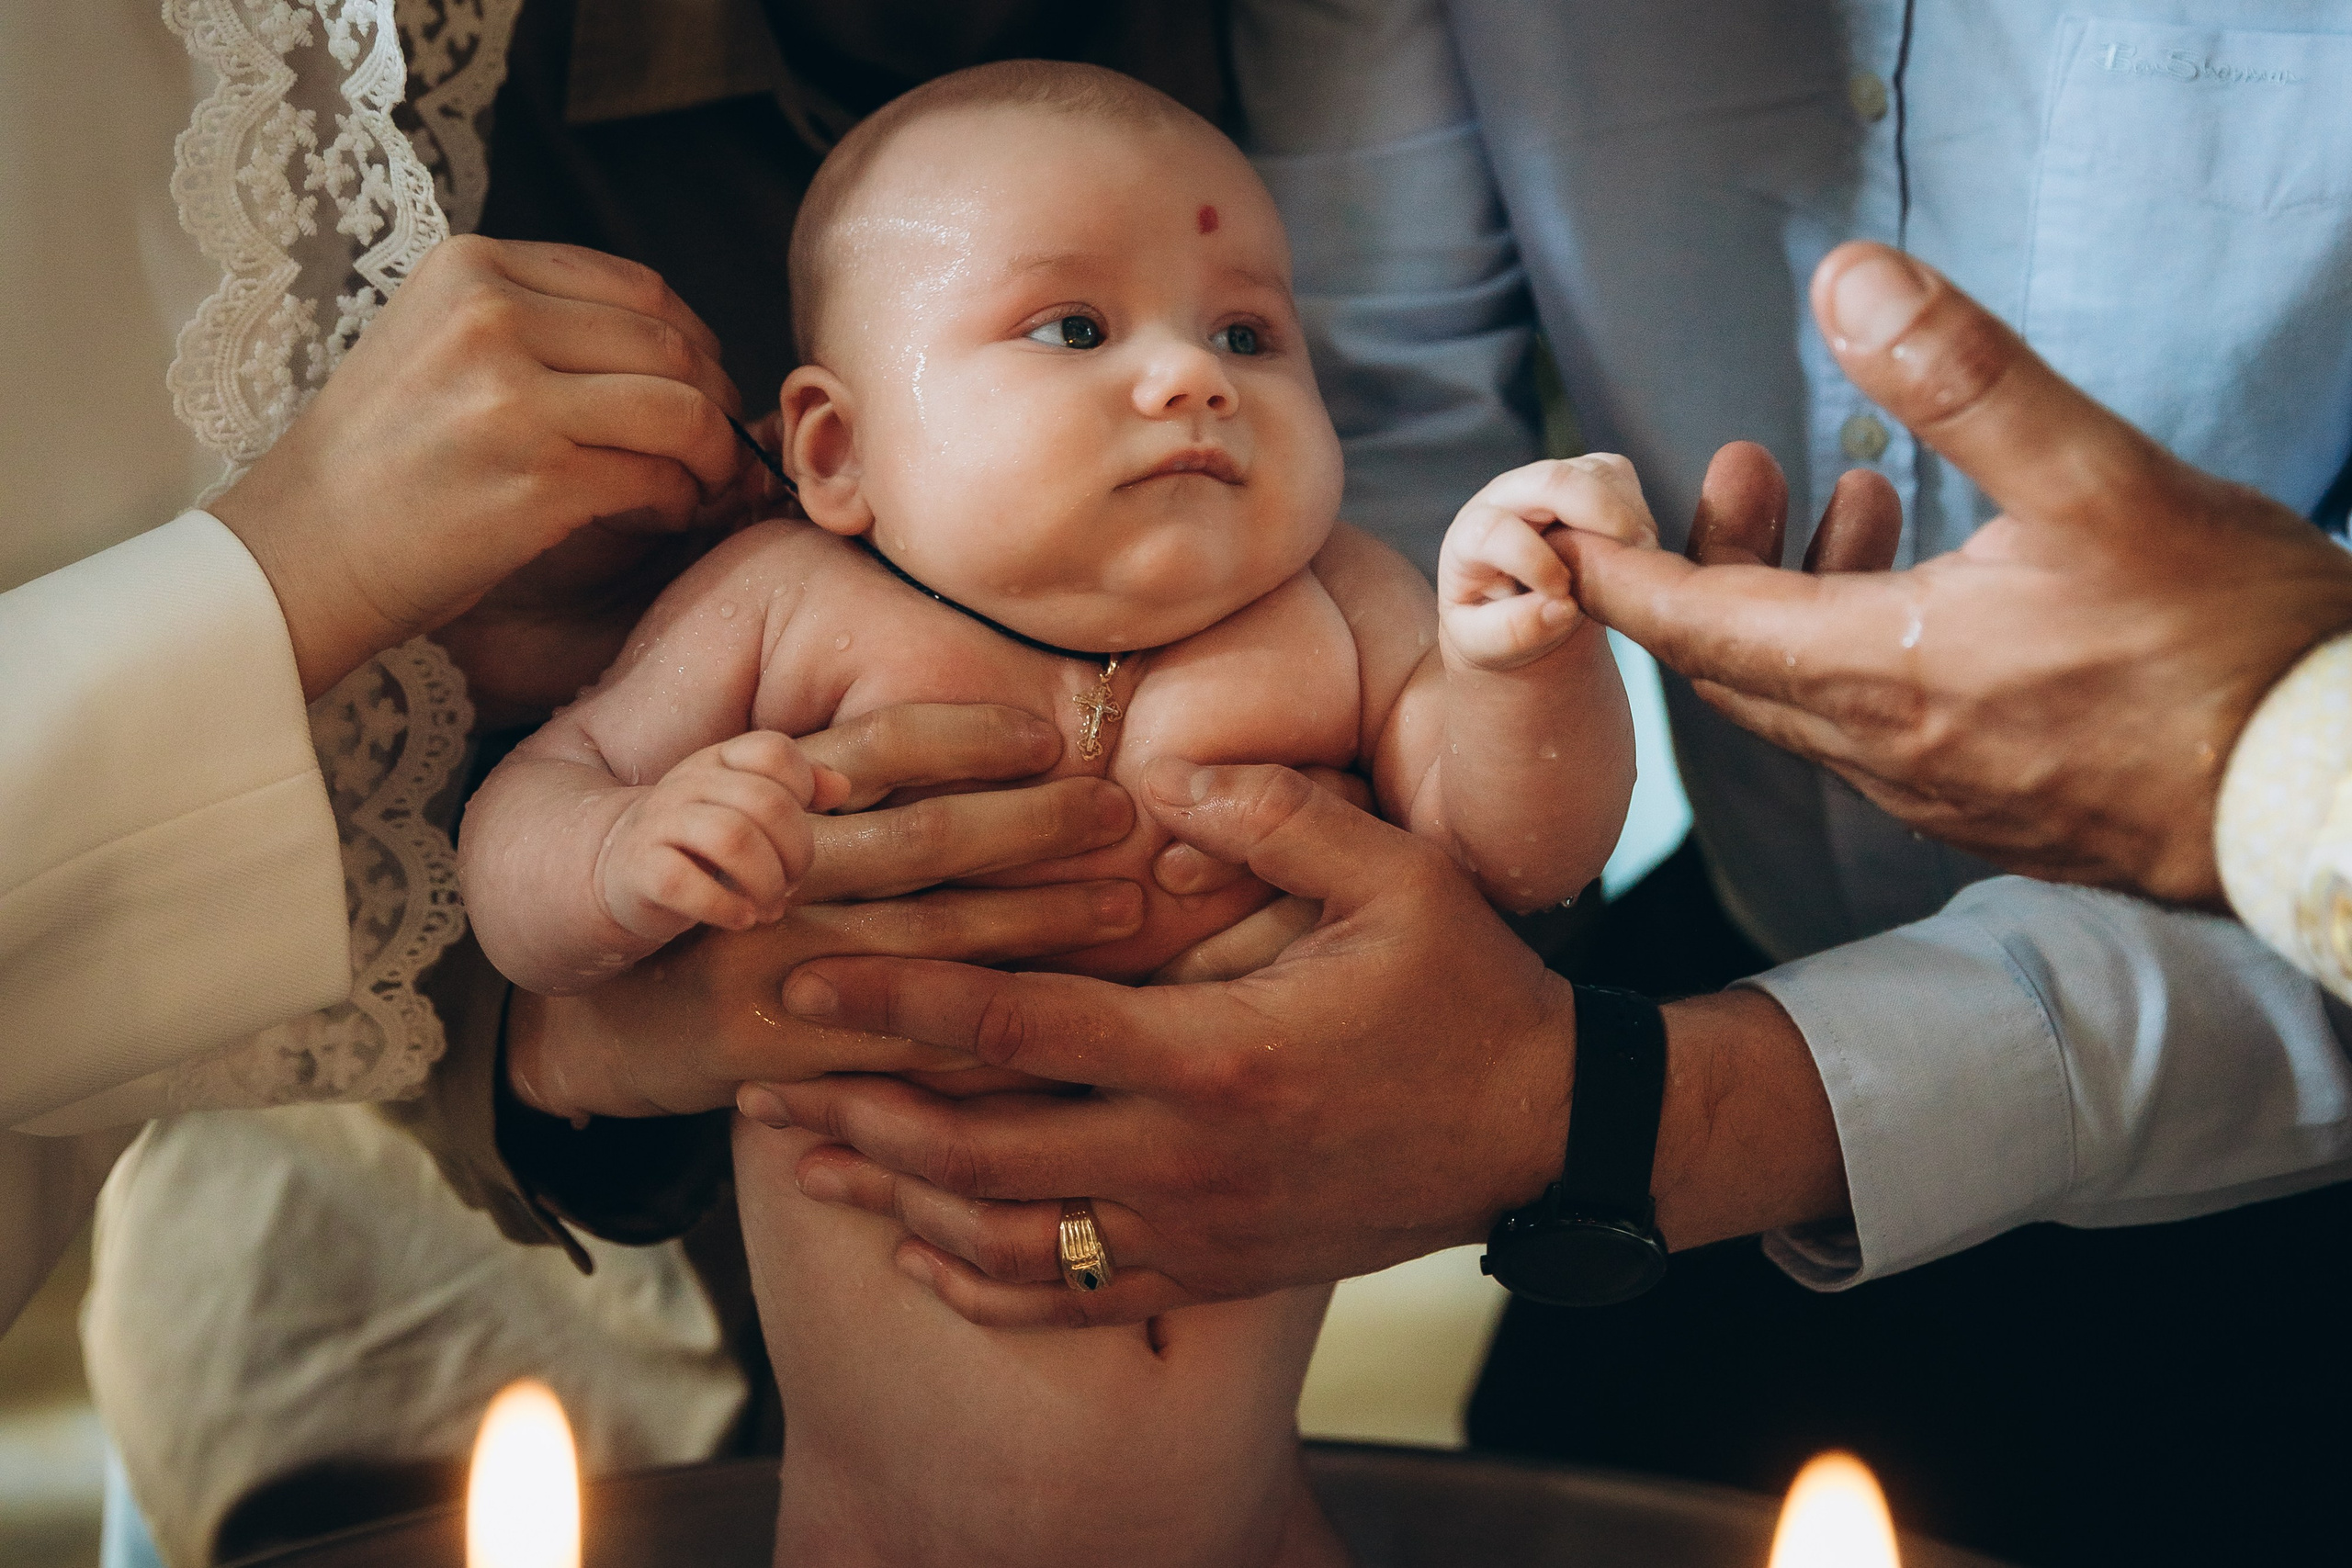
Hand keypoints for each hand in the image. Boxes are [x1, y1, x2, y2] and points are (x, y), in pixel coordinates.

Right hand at [208, 236, 746, 699]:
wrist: (302, 551)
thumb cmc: (381, 460)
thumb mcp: (438, 343)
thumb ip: (538, 322)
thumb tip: (674, 343)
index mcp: (472, 269)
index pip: (638, 287)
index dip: (694, 339)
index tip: (704, 382)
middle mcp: (492, 317)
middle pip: (670, 345)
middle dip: (716, 399)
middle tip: (721, 443)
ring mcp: (514, 398)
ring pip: (681, 409)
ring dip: (713, 453)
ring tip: (701, 481)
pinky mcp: (538, 480)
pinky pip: (659, 478)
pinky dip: (682, 499)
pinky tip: (665, 513)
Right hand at [507, 705, 1142, 1118]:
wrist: (575, 1019)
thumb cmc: (685, 908)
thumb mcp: (722, 819)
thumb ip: (819, 784)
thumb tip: (944, 741)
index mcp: (750, 801)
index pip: (872, 749)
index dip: (964, 739)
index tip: (1048, 737)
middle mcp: (763, 879)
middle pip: (919, 841)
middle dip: (1033, 829)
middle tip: (1123, 815)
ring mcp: (770, 971)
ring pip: (929, 943)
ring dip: (1037, 925)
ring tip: (1125, 906)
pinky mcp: (777, 1059)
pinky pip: (905, 1049)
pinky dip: (990, 1036)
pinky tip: (1069, 1021)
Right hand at [595, 732, 848, 942]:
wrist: (615, 872)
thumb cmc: (700, 844)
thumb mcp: (746, 808)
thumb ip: (796, 790)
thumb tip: (841, 788)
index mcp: (718, 762)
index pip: (773, 751)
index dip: (801, 789)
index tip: (795, 831)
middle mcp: (687, 784)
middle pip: (766, 802)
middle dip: (795, 852)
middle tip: (791, 884)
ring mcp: (658, 824)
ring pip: (732, 838)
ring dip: (765, 882)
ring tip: (770, 907)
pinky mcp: (638, 871)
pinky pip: (685, 884)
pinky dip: (724, 907)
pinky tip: (741, 920)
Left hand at [747, 760, 1578, 1327]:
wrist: (1547, 1132)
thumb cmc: (1469, 993)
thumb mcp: (1395, 877)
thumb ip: (1273, 814)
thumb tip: (1153, 770)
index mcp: (1216, 1053)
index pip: (1017, 1025)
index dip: (898, 998)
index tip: (804, 975)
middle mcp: (1189, 1159)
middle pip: (977, 1154)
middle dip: (857, 1117)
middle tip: (763, 1083)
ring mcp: (1201, 1231)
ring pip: (1010, 1243)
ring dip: (897, 1205)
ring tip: (813, 1162)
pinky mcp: (1221, 1273)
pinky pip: (1078, 1300)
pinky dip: (985, 1283)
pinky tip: (924, 1255)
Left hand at [1438, 456, 1658, 670]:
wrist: (1514, 611)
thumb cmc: (1492, 626)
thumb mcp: (1484, 644)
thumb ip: (1513, 632)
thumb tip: (1560, 607)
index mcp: (1469, 539)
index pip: (1494, 530)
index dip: (1533, 562)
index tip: (1562, 596)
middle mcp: (1504, 498)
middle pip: (1550, 479)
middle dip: (1599, 512)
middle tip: (1634, 554)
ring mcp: (1544, 483)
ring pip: (1593, 472)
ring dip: (1625, 515)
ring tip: (1634, 563)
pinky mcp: (1581, 477)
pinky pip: (1617, 474)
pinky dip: (1636, 509)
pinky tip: (1634, 549)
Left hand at [1561, 242, 2351, 904]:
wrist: (2326, 792)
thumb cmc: (2230, 644)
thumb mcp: (2101, 480)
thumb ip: (1966, 381)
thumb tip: (1847, 284)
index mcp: (1880, 674)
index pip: (1693, 626)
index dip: (1614, 575)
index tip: (1552, 534)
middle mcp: (1884, 752)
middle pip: (1736, 664)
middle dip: (1710, 565)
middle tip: (1740, 467)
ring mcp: (1934, 792)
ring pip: (1808, 698)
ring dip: (1797, 600)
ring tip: (1852, 496)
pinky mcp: (1989, 811)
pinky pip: (1875, 732)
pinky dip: (1860, 653)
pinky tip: (1921, 591)